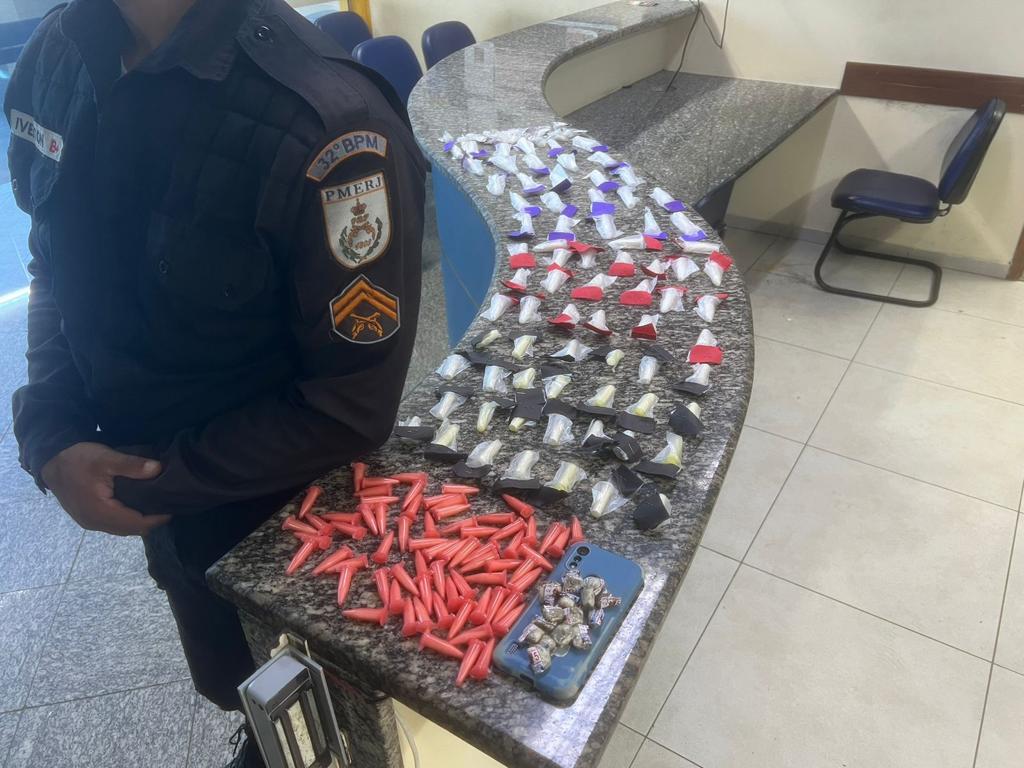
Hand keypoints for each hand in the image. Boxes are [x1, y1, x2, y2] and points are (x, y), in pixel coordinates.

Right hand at [41, 443, 170, 535]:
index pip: (137, 524)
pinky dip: (126, 518)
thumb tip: (158, 469)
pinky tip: (135, 505)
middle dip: (150, 521)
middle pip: (131, 529)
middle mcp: (95, 523)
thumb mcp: (106, 458)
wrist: (50, 460)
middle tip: (166, 505)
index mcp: (101, 513)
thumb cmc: (78, 459)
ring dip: (138, 521)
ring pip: (121, 528)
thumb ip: (133, 465)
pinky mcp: (86, 516)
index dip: (157, 518)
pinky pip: (112, 524)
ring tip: (154, 505)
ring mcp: (89, 521)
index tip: (172, 507)